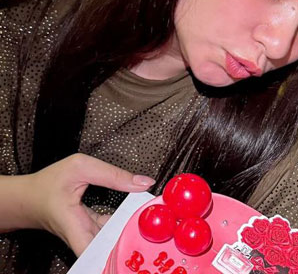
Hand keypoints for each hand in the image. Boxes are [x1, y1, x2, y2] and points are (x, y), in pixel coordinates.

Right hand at [26, 153, 154, 255]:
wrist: (25, 197)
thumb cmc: (47, 183)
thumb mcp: (81, 167)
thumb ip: (113, 175)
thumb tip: (144, 183)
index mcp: (73, 224)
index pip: (95, 253)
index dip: (116, 252)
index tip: (134, 242)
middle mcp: (80, 236)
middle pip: (109, 248)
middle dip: (129, 239)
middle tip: (148, 225)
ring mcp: (84, 236)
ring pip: (110, 240)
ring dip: (128, 230)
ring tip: (145, 217)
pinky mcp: (88, 231)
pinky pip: (108, 232)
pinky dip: (121, 223)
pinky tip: (133, 213)